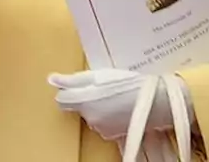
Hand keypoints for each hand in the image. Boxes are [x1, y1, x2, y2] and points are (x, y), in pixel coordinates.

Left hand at [49, 69, 190, 141]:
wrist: (157, 100)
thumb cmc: (130, 84)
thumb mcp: (100, 75)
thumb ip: (73, 80)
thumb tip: (52, 79)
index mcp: (83, 102)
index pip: (62, 99)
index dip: (68, 90)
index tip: (77, 84)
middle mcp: (89, 118)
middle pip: (78, 106)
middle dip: (86, 97)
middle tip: (102, 86)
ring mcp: (101, 128)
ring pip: (92, 114)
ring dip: (98, 106)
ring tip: (115, 94)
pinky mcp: (113, 133)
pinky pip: (104, 122)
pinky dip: (109, 114)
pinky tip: (121, 105)